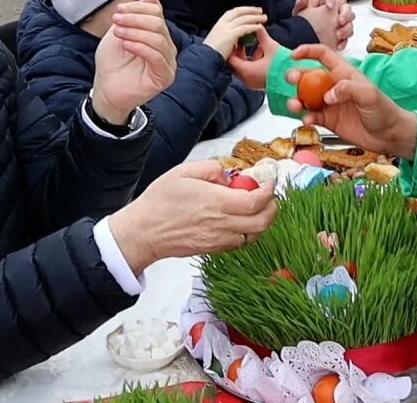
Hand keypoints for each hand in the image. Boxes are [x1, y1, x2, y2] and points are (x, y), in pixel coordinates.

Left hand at [91, 0, 177, 124]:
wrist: (106, 89)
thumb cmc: (112, 63)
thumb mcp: (119, 33)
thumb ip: (134, 16)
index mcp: (157, 35)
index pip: (157, 13)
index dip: (138, 8)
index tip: (119, 10)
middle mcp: (166, 48)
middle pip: (158, 24)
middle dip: (135, 19)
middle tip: (117, 21)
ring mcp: (168, 63)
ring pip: (159, 39)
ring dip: (135, 32)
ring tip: (119, 33)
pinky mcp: (165, 77)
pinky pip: (158, 57)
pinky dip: (141, 47)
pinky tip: (127, 45)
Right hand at [108, 160, 278, 274]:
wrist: (144, 232)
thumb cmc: (159, 202)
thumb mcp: (183, 172)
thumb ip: (211, 168)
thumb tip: (229, 175)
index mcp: (215, 202)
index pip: (256, 201)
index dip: (269, 191)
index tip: (269, 182)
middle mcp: (220, 223)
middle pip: (262, 221)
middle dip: (272, 207)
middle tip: (269, 196)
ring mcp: (218, 239)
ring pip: (254, 235)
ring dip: (262, 221)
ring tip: (256, 207)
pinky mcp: (213, 249)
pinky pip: (240, 243)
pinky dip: (248, 231)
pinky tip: (240, 219)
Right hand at [203, 6, 266, 57]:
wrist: (205, 60)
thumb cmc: (211, 54)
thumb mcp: (218, 42)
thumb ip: (227, 37)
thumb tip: (236, 39)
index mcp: (218, 25)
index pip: (232, 13)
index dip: (243, 10)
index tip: (251, 11)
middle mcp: (222, 24)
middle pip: (238, 12)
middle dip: (250, 10)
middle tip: (260, 11)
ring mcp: (226, 29)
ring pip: (243, 19)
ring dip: (255, 17)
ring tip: (264, 18)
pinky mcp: (230, 35)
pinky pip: (245, 28)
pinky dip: (253, 27)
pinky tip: (260, 27)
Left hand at [225, 25, 281, 89]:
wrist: (295, 81)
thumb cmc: (283, 66)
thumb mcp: (271, 47)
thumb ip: (262, 35)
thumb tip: (258, 26)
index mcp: (247, 71)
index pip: (231, 59)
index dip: (232, 48)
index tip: (235, 40)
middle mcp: (247, 79)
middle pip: (234, 64)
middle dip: (237, 52)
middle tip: (241, 42)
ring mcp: (251, 83)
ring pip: (241, 68)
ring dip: (244, 57)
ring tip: (250, 46)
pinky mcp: (257, 84)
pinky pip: (248, 72)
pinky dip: (250, 63)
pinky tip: (259, 53)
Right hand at [283, 45, 416, 158]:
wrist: (389, 136)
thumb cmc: (384, 110)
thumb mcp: (369, 94)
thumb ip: (348, 88)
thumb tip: (328, 94)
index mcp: (343, 73)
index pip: (323, 55)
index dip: (308, 51)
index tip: (294, 54)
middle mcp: (333, 87)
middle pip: (309, 76)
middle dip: (296, 76)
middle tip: (292, 79)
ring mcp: (329, 104)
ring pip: (306, 98)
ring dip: (296, 99)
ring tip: (295, 104)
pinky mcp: (328, 120)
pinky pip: (311, 116)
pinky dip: (306, 117)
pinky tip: (308, 120)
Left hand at [296, 0, 353, 51]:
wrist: (301, 39)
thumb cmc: (301, 24)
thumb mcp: (298, 15)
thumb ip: (300, 4)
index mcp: (324, 3)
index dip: (332, 0)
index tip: (328, 6)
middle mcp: (335, 12)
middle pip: (346, 7)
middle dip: (345, 14)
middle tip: (340, 21)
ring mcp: (340, 24)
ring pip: (350, 22)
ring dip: (346, 28)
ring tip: (338, 35)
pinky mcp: (342, 35)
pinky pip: (348, 36)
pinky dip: (344, 41)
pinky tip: (338, 45)